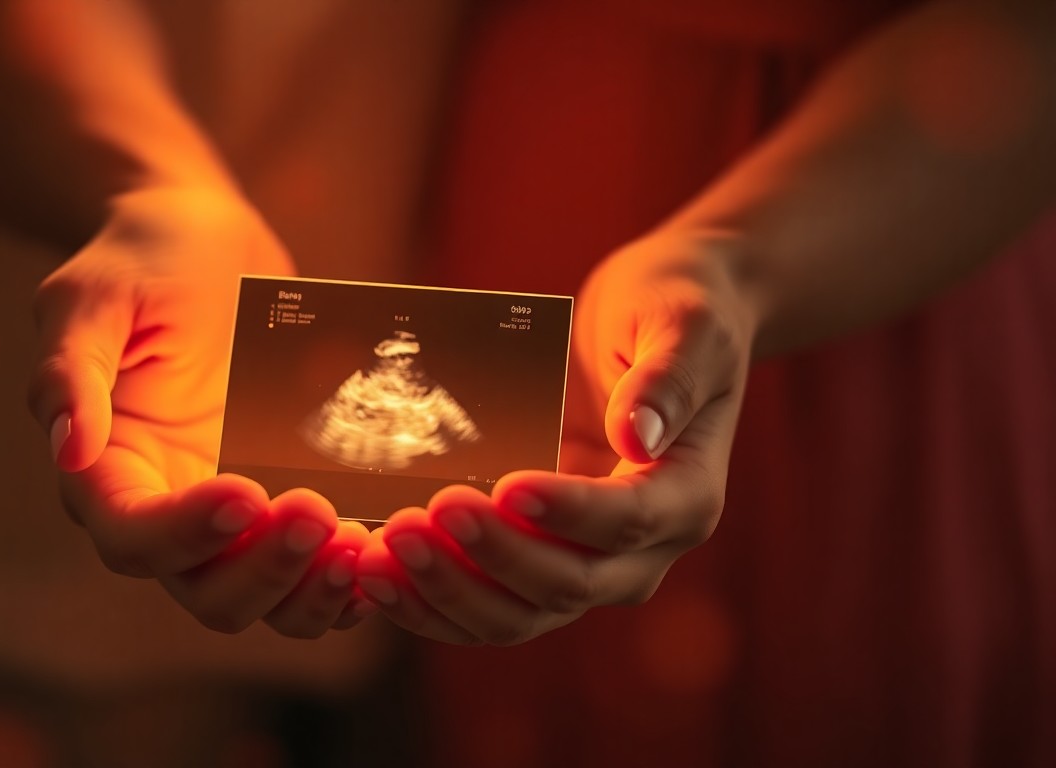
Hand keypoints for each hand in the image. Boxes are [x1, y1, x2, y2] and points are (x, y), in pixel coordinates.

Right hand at [27, 185, 369, 637]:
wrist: (209, 240)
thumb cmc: (147, 258)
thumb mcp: (96, 294)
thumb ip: (70, 370)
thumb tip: (66, 450)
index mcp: (109, 470)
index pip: (132, 537)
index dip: (183, 534)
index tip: (243, 492)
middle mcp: (167, 508)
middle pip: (204, 589)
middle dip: (262, 569)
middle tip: (318, 513)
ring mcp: (231, 515)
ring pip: (265, 597)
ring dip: (310, 589)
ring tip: (359, 543)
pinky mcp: (283, 504)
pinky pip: (312, 569)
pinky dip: (345, 577)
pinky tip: (383, 545)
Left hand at [355, 231, 756, 644]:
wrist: (648, 322)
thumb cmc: (673, 311)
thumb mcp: (684, 323)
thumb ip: (669, 376)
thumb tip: (640, 434)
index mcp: (686, 495)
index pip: (629, 520)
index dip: (568, 511)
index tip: (508, 485)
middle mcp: (637, 550)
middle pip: (564, 584)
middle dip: (488, 557)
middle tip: (420, 513)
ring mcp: (579, 561)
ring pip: (514, 612)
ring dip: (444, 591)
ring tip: (381, 553)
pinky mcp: (529, 558)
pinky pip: (479, 603)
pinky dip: (427, 601)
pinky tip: (374, 576)